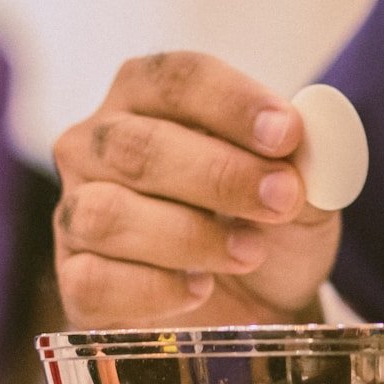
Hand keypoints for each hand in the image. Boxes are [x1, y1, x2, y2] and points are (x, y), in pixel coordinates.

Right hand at [54, 52, 339, 327]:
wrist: (259, 303)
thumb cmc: (267, 225)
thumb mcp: (305, 190)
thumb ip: (308, 162)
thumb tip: (303, 145)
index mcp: (147, 98)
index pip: (175, 79)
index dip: (232, 103)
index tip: (287, 134)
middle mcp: (96, 146)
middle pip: (139, 147)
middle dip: (218, 175)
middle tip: (282, 199)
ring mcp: (76, 214)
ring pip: (108, 215)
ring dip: (189, 236)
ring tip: (249, 252)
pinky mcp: (75, 280)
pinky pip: (95, 282)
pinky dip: (154, 289)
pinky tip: (199, 289)